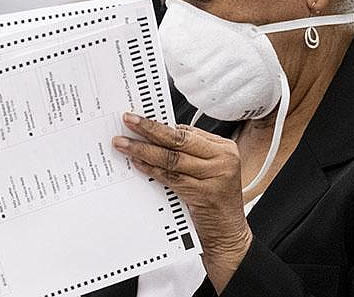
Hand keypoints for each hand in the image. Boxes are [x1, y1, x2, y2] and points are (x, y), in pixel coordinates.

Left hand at [112, 112, 252, 292]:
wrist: (228, 234)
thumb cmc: (215, 202)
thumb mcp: (208, 171)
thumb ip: (189, 154)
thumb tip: (156, 137)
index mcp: (224, 149)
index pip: (187, 131)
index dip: (159, 124)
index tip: (139, 119)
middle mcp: (223, 159)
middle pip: (179, 140)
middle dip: (150, 129)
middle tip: (129, 120)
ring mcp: (216, 176)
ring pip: (172, 158)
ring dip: (144, 150)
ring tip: (124, 144)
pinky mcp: (204, 194)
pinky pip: (171, 178)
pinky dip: (152, 169)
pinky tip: (138, 163)